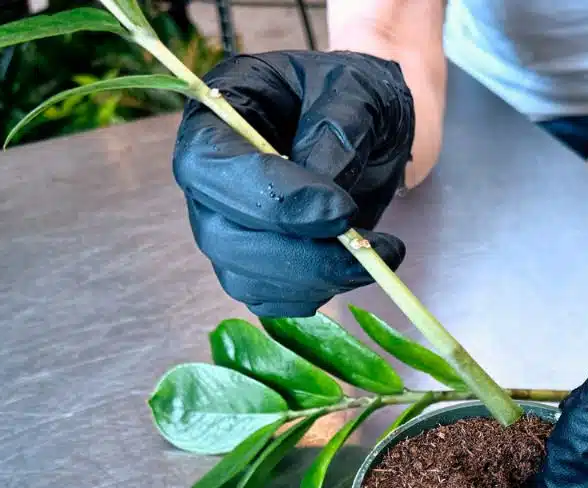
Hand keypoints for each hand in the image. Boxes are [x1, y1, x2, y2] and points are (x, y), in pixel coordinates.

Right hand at [173, 51, 414, 317]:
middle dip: (298, 253)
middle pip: (222, 235)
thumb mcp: (355, 90)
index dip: (267, 195)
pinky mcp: (252, 266)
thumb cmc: (351, 96)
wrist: (366, 126)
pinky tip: (358, 266)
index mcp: (215, 117)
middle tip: (364, 246)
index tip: (338, 211)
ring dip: (314, 279)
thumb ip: (337, 132)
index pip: (209, 166)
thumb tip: (325, 192)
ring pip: (245, 277)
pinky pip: (270, 298)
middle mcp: (209, 179)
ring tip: (378, 253)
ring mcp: (225, 227)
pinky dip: (316, 292)